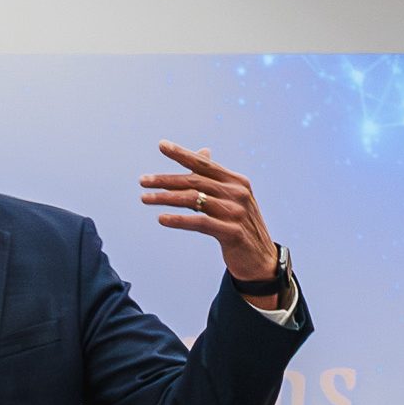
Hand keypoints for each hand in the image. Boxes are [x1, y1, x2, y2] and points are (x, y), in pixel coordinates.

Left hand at [139, 140, 279, 292]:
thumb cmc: (240, 225)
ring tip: (145, 198)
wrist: (260, 259)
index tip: (162, 145)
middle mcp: (237, 193)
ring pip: (193, 200)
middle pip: (195, 181)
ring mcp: (236, 212)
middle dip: (165, 180)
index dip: (182, 154)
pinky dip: (178, 220)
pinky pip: (199, 222)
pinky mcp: (232, 232)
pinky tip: (161, 219)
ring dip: (166, 198)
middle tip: (143, 181)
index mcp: (236, 181)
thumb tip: (202, 152)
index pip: (204, 164)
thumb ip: (214, 178)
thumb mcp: (231, 198)